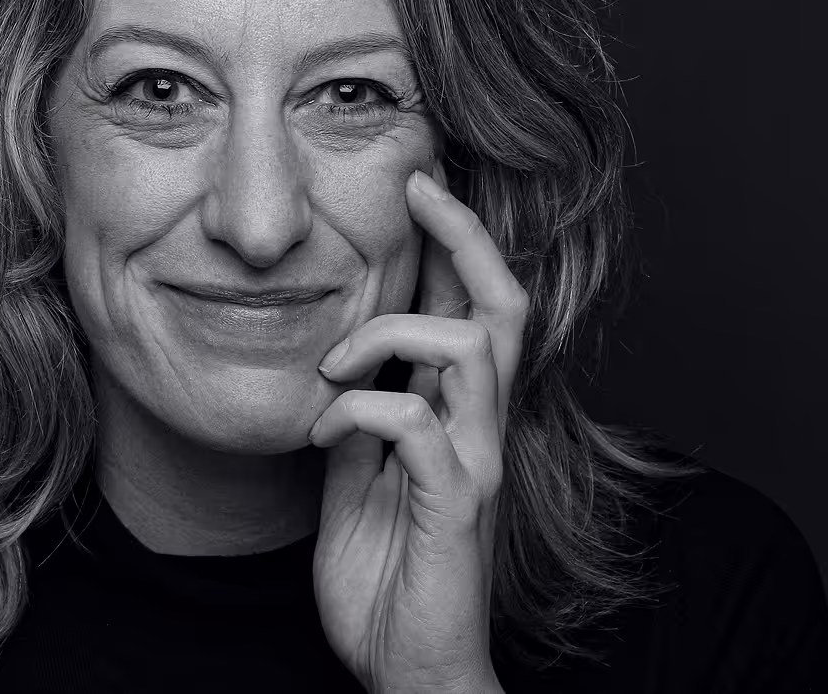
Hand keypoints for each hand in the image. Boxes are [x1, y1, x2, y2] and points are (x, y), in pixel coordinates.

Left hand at [309, 162, 524, 692]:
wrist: (410, 673)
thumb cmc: (390, 578)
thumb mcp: (360, 481)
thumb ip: (363, 420)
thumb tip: (344, 364)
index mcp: (458, 417)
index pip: (473, 309)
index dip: (456, 241)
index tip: (420, 182)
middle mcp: (482, 429)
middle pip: (503, 305)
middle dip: (464, 235)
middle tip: (419, 185)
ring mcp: (475, 464)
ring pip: (473, 347)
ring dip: (391, 334)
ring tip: (332, 363)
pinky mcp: (456, 505)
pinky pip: (418, 424)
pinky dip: (361, 410)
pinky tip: (324, 434)